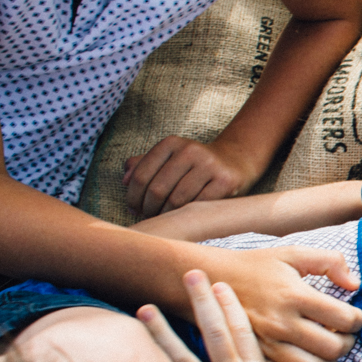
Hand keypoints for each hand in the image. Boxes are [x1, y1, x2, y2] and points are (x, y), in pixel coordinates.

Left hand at [125, 135, 260, 218]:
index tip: (133, 207)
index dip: (133, 195)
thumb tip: (124, 180)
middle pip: (157, 189)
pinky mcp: (226, 181)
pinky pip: (199, 205)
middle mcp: (190, 150)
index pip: (142, 174)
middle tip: (148, 216)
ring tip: (163, 219)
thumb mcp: (170, 157)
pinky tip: (182, 218)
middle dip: (148, 208)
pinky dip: (187, 215)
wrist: (236, 160)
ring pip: (177, 200)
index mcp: (172, 143)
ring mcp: (210, 165)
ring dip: (166, 215)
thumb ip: (144, 164)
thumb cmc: (195, 164)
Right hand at [198, 244, 361, 361]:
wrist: (212, 280)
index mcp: (294, 295)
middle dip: (347, 343)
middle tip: (343, 335)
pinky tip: (307, 359)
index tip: (353, 316)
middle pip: (332, 348)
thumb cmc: (257, 266)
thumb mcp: (293, 253)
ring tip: (327, 349)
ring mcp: (267, 343)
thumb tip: (354, 284)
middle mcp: (282, 322)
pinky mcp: (256, 356)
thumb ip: (330, 261)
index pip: (344, 318)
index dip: (357, 319)